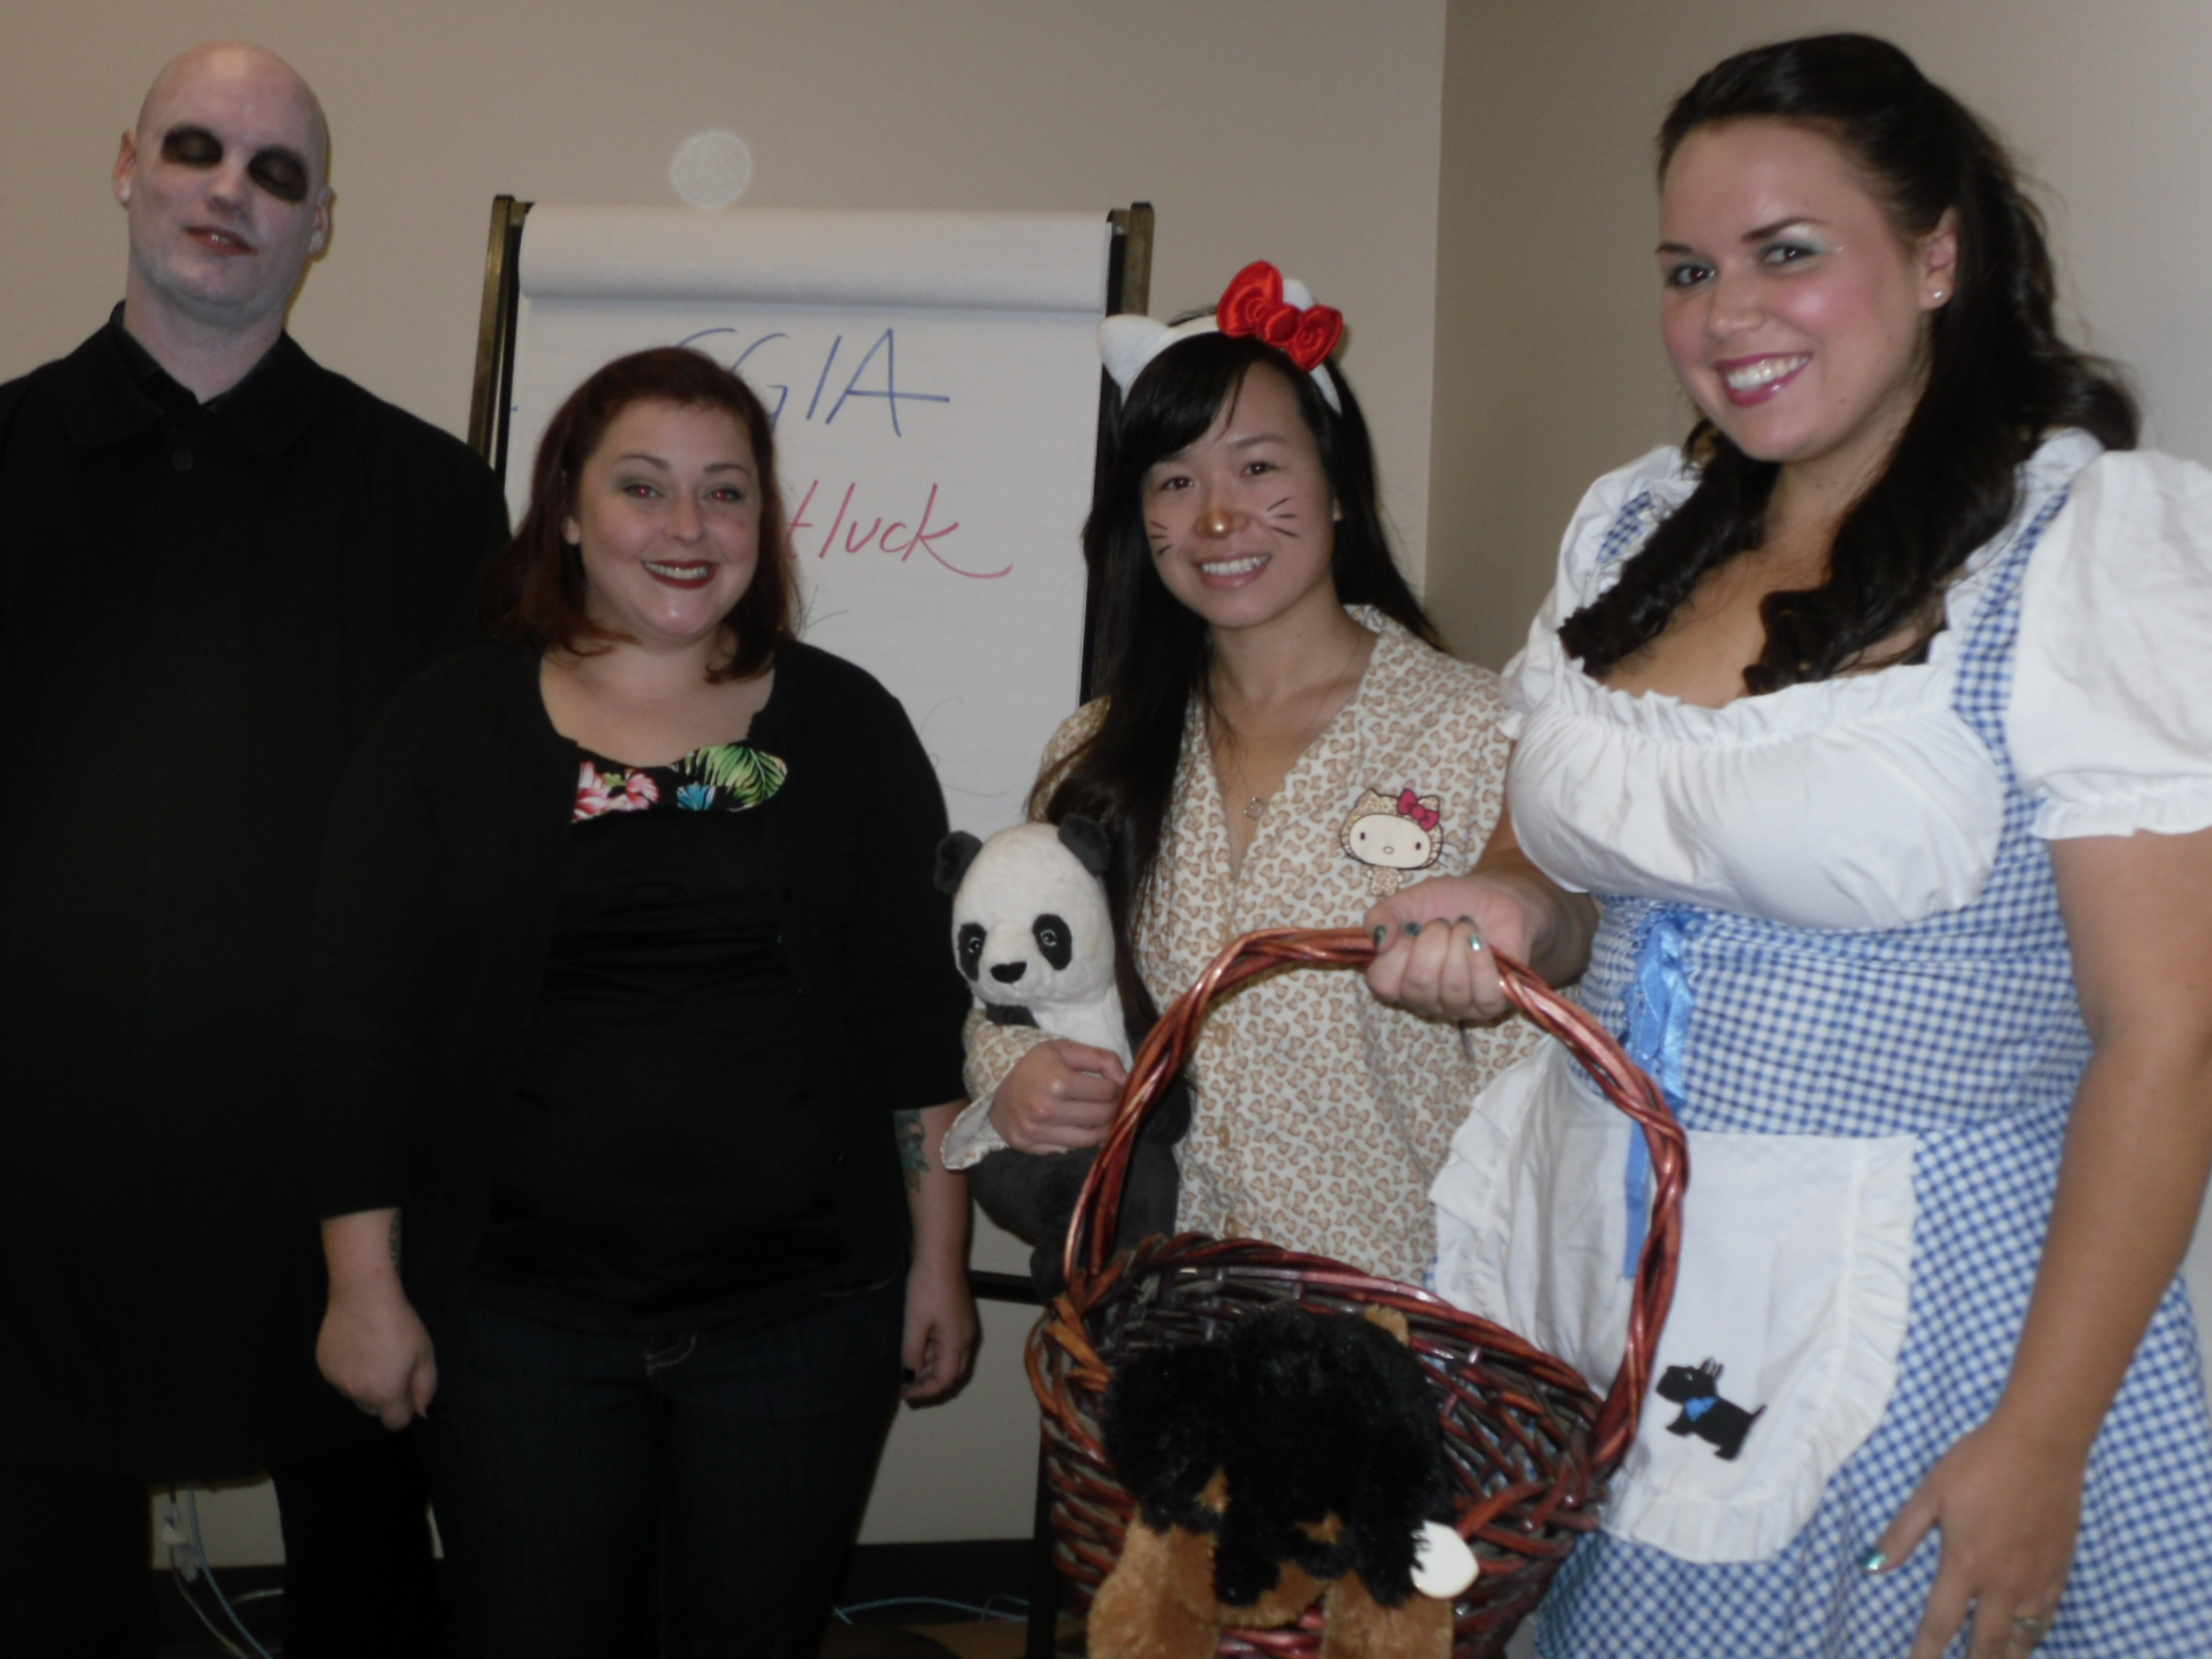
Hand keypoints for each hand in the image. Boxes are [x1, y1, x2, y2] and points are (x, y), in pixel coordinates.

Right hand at [316, 1279, 437, 1430]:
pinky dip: (348, 1370)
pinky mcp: (323, 1366)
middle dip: (384, 1397)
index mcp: (385, 1394)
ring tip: (373, 1352)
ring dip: (364, 1384)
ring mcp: (335, 1381)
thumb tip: (422, 1413)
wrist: (363, 1296)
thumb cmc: (400, 1324)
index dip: (405, 1408)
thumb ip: (425, 1388)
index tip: (408, 1387)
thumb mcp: (424, 1354)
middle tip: (392, 1366)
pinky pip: (339, 1378)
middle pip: (373, 1410)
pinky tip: (356, 1346)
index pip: (395, 1423)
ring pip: (355, 1394)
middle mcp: (357, 1394)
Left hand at [900, 1253, 978, 1401]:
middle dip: (929, 1383)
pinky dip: (933, 1353)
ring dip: (930, 1368)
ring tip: (907, 1369)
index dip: (924, 1391)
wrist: (940, 1253)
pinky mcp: (959, 1317)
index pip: (944, 1380)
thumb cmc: (926, 1288)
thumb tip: (910, 1375)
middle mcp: (966, 1339)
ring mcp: (964, 1327)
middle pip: (951, 1373)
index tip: (904, 1393)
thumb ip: (912, 1353)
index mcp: (957, 1343)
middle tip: (906, 1387)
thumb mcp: (914, 1323)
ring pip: (950, 1359)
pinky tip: (917, 1349)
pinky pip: (948, 1345)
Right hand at [988, 1039, 1127, 1152]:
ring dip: (1104, 1128)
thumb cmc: (1034, 1064)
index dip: (1118, 1088)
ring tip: (1103, 1116)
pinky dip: (1081, 1139)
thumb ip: (1101, 1058)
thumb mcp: (1064, 1049)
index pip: (1108, 1091)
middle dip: (1115, 1107)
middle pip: (1102, 1116)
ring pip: (1091, 1139)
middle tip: (1114, 1102)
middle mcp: (1048, 1110)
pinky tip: (1081, 1126)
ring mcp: (1039, 1132)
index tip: (1117, 1086)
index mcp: (1058, 1081)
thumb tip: (1127, 1079)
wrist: (995, 1086)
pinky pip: (1070, 1148)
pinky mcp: (1032, 1147)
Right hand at [1364, 873, 1545, 1021]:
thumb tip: (1378, 941)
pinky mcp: (1492, 1004)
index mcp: (1398, 978)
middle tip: (1444, 924)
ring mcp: (1459, 1006)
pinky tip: (1482, 943)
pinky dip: (1482, 962)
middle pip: (1418, 985)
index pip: (1381, 983)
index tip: (1411, 928)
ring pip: (1452, 989)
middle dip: (1433, 942)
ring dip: (1459, 945)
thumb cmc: (1449, 903)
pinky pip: (1483, 994)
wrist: (1495, 897)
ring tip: (1466, 928)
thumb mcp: (1408, 901)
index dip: (1396, 952)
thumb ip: (1382, 915)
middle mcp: (1425, 999)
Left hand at [1868, 1419, 2084, 1655]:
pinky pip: (2049, 1616)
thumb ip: (1901, 1534)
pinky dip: (2037, 1633)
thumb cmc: (1978, 1464)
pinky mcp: (2061, 1570)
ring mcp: (2037, 1580)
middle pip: (1988, 1643)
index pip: (1940, 1624)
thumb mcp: (1930, 1493)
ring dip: (2009, 1656)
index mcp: (1965, 1565)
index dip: (1925, 1653)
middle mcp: (2003, 1583)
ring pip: (2025, 1638)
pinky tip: (2029, 1635)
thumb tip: (1871, 1566)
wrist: (2041, 1446)